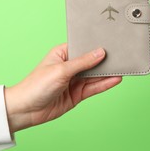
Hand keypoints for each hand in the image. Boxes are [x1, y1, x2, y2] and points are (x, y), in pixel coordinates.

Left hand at [4, 43, 121, 132]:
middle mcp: (69, 66)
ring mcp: (73, 81)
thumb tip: (100, 52)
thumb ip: (83, 62)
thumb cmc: (36, 85)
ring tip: (123, 67)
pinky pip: (93, 88)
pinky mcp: (77, 94)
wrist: (26, 109)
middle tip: (122, 54)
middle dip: (104, 59)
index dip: (96, 45)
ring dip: (107, 73)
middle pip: (91, 61)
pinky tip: (115, 79)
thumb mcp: (61, 70)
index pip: (83, 47)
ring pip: (94, 75)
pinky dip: (104, 84)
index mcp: (62, 53)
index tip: (111, 41)